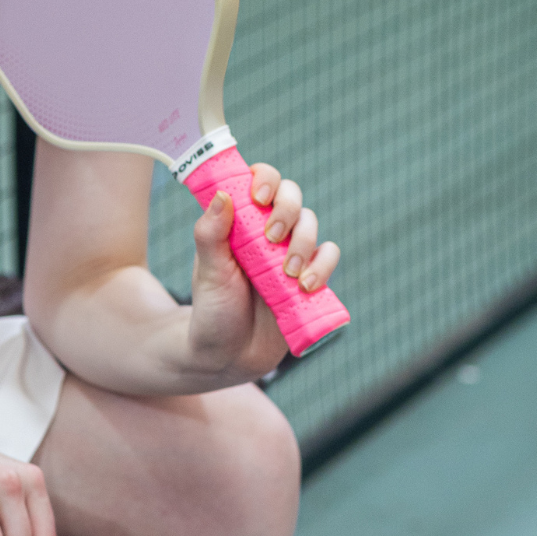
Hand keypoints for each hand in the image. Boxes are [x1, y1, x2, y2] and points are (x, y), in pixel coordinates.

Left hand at [187, 163, 340, 375]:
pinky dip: (323, 264)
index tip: (258, 198)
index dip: (265, 179)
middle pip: (291, 196)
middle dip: (287, 210)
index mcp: (239, 223)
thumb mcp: (208, 273)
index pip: (258, 182)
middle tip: (271, 239)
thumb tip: (222, 195)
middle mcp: (266, 232)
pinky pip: (328, 256)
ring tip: (286, 273)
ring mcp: (289, 253)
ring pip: (312, 225)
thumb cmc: (212, 311)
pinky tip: (305, 284)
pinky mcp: (308, 276)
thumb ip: (210, 235)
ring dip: (304, 242)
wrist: (228, 356)